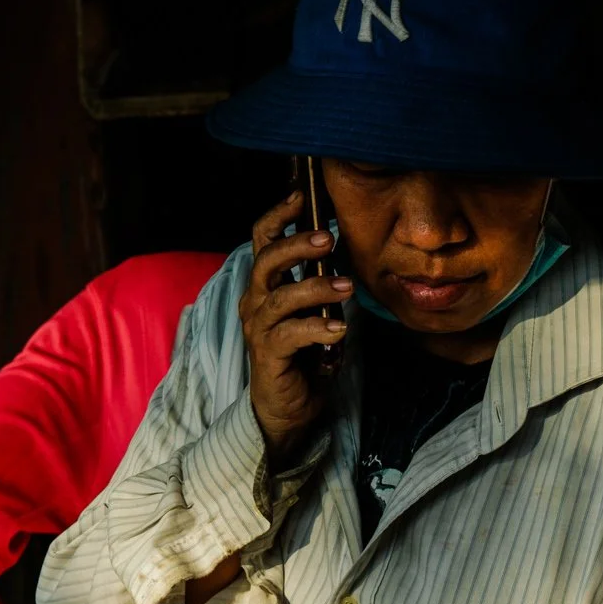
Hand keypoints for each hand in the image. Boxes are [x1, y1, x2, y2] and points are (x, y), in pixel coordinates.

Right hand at [242, 189, 351, 463]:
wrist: (287, 407)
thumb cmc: (303, 355)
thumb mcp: (314, 310)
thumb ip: (320, 282)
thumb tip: (344, 249)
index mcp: (265, 286)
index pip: (263, 240)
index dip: (279, 215)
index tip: (302, 196)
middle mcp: (256, 302)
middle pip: (267, 261)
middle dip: (297, 245)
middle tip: (328, 238)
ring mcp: (259, 329)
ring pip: (281, 297)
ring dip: (315, 287)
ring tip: (346, 286)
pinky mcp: (268, 355)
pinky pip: (290, 335)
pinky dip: (316, 328)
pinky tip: (339, 328)